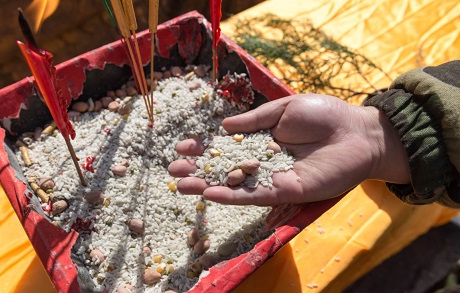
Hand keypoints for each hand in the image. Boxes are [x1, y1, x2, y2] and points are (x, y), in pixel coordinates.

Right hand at [168, 94, 409, 206]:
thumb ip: (254, 121)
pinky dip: (232, 196)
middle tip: (173, 170)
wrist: (357, 133)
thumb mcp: (283, 109)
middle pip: (224, 168)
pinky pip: (254, 196)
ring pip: (234, 184)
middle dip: (198, 169)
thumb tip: (223, 127)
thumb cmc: (323, 116)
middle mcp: (263, 161)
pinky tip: (210, 193)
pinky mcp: (285, 191)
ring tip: (181, 185)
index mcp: (262, 140)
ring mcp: (272, 178)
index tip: (183, 145)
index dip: (204, 146)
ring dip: (207, 185)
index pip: (225, 145)